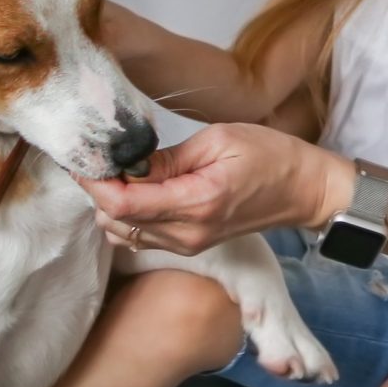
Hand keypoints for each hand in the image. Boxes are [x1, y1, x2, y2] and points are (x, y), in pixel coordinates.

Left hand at [80, 122, 349, 255]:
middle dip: (99, 191)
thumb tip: (125, 164)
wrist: (303, 190)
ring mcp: (187, 244)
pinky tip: (137, 189)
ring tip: (121, 172)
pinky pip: (141, 237)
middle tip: (102, 159)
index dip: (95, 182)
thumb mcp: (218, 140)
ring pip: (122, 233)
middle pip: (115, 221)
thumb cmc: (268, 156)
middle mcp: (187, 233)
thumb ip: (167, 158)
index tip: (85, 157)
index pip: (123, 204)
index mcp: (196, 202)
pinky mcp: (189, 246)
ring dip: (111, 204)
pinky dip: (127, 215)